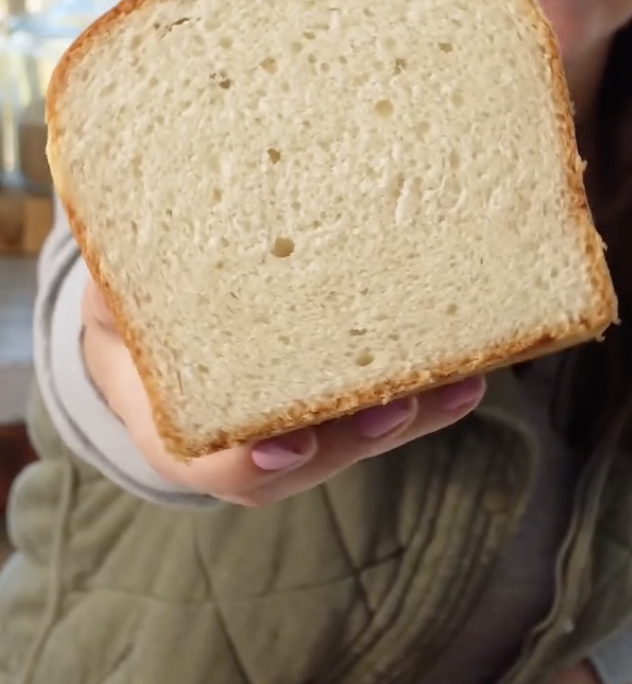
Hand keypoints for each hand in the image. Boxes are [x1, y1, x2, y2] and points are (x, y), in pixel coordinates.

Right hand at [81, 275, 485, 506]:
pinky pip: (372, 397)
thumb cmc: (132, 281)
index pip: (195, 451)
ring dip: (405, 412)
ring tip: (455, 383)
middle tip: (396, 408)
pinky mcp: (326, 388)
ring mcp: (281, 415)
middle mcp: (229, 427)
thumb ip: (128, 269)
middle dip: (351, 436)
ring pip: (344, 433)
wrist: (151, 291)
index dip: (243, 459)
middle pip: (292, 456)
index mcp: (159, 401)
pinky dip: (421, 387)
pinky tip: (466, 369)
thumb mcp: (112, 274)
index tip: (290, 445)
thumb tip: (132, 225)